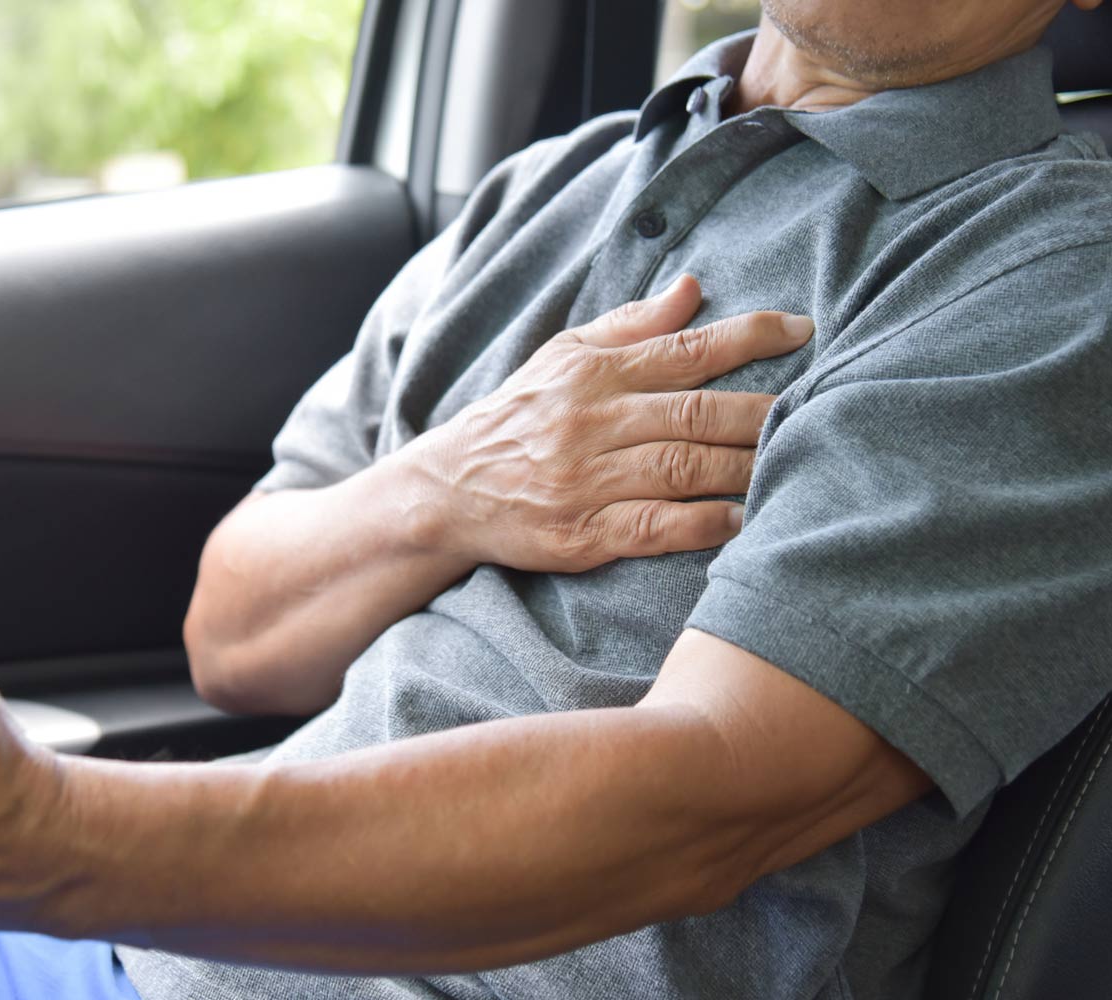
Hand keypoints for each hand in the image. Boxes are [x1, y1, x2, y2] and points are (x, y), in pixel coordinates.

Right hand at [412, 275, 812, 572]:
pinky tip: (740, 520)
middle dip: (762, 411)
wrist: (449, 490)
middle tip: (819, 408)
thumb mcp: (561, 356)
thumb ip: (629, 325)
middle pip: (694, 413)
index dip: (748, 337)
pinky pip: (655, 528)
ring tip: (791, 464)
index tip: (803, 330)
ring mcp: (587, 481)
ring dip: (744, 468)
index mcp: (591, 373)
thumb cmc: (516, 418)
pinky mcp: (582, 534)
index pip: (682, 350)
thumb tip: (693, 288)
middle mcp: (591, 423)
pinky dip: (703, 524)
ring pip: (683, 469)